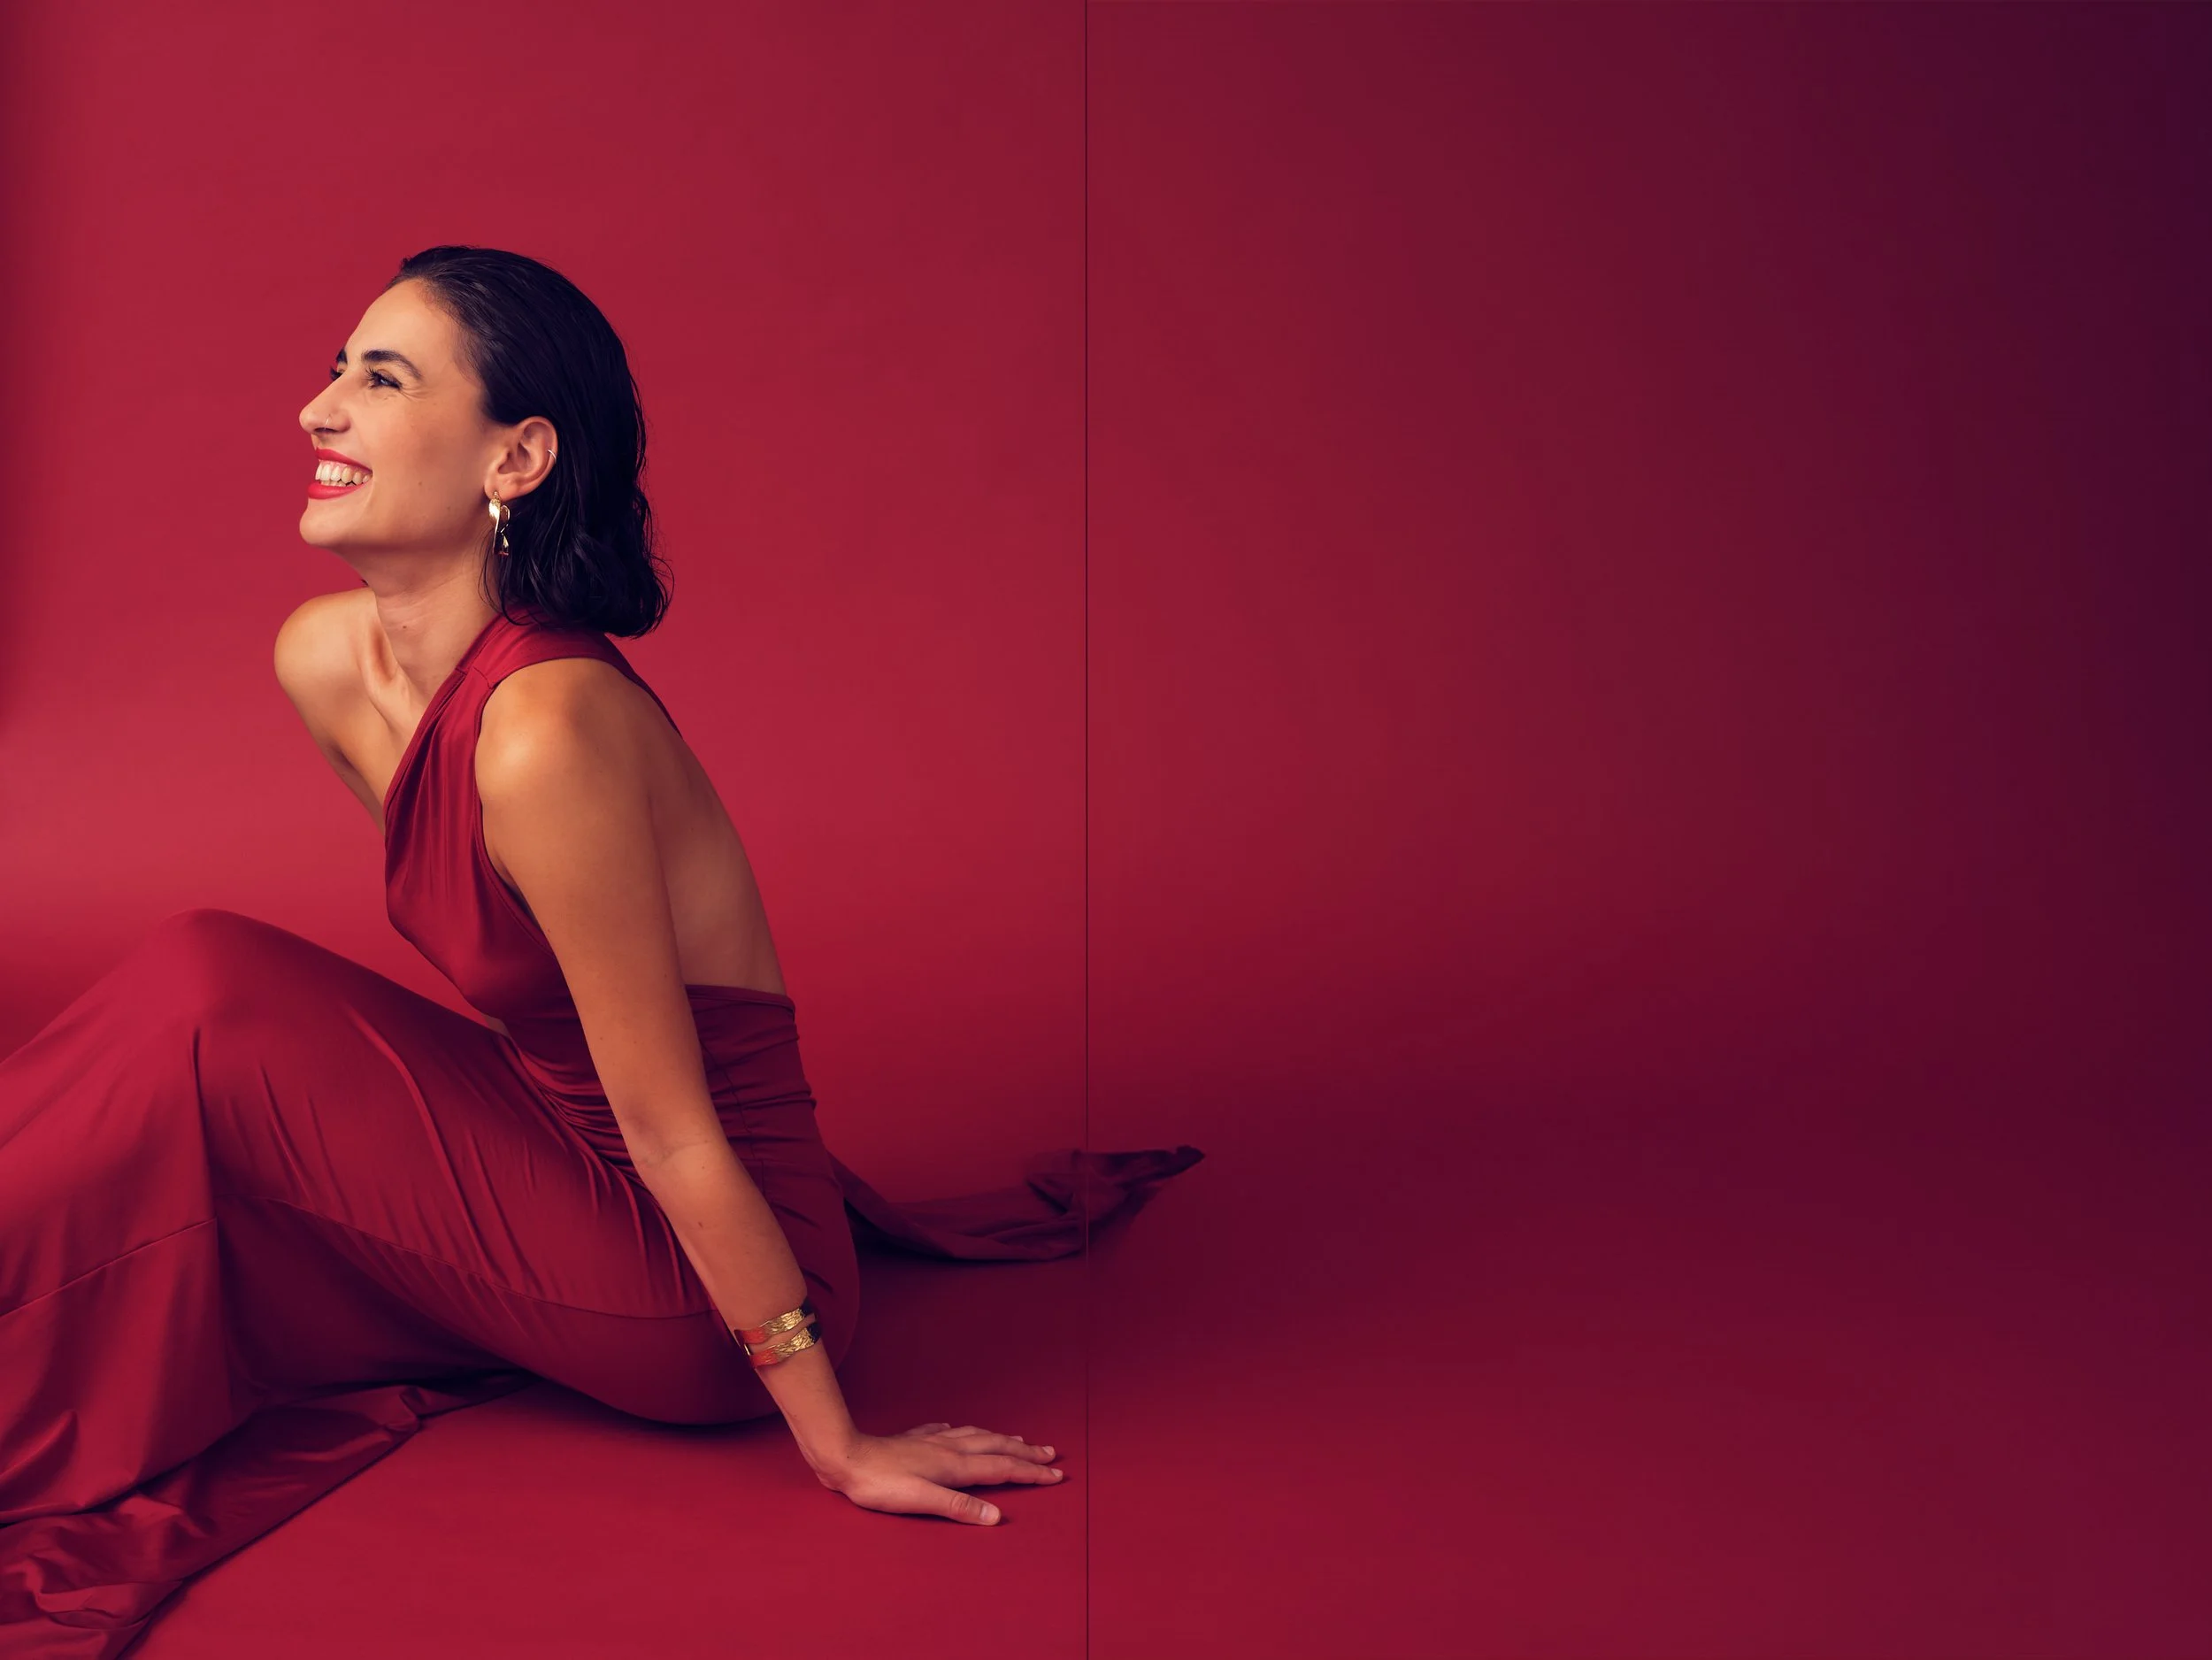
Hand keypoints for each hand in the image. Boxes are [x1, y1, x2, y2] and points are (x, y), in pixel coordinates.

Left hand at [813, 1421, 1065, 1524]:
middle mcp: (949, 1448)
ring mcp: (931, 1441)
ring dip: (1000, 1439)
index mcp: (954, 1465)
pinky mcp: (913, 1440)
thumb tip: (996, 1516)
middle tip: (1050, 1453)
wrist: (846, 1457)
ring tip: (1016, 1439)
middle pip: (996, 1447)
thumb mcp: (922, 1500)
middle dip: (1025, 1452)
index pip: (1003, 1468)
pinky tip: (956, 1429)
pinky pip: (946, 1432)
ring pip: (976, 1436)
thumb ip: (959, 1507)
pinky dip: (961, 1431)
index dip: (1031, 1473)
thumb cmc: (880, 1484)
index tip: (1057, 1474)